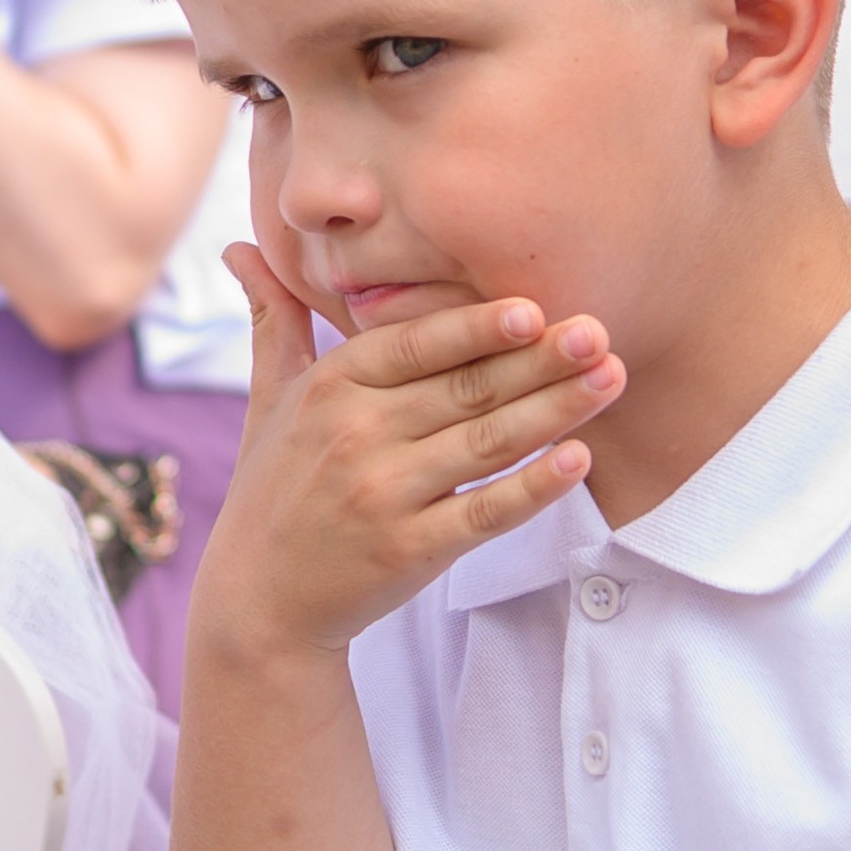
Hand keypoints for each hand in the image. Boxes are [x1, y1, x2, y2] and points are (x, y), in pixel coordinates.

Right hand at [197, 253, 623, 658]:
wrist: (259, 602)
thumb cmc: (274, 490)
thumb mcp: (266, 400)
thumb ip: (273, 320)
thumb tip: (239, 248)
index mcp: (329, 387)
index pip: (414, 345)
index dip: (476, 327)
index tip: (534, 307)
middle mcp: (354, 434)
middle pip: (464, 388)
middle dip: (539, 359)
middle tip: (598, 331)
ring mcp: (383, 494)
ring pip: (485, 442)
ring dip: (555, 408)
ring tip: (611, 378)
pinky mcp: (409, 550)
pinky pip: (484, 511)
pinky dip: (533, 487)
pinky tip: (577, 459)